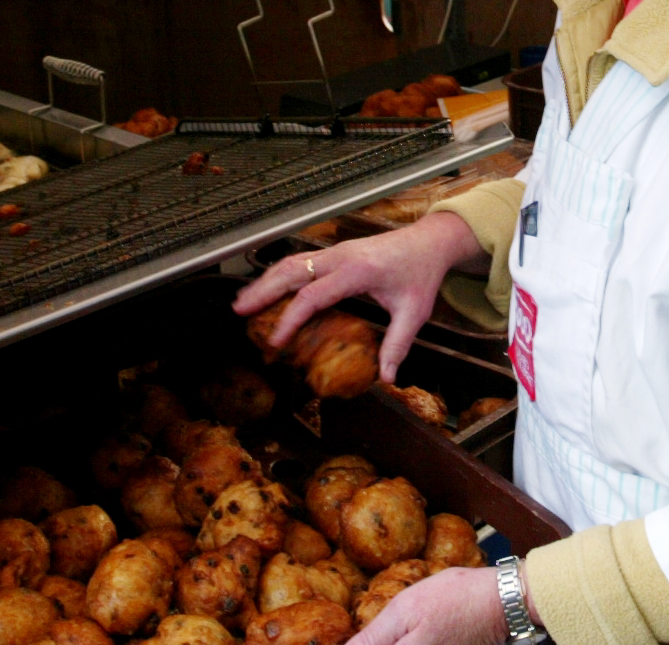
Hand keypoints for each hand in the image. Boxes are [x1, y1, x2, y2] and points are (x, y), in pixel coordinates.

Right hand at [233, 211, 484, 383]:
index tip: (276, 341)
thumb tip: (387, 378)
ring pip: (289, 262)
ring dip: (264, 281)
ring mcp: (333, 252)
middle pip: (290, 271)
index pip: (313, 295)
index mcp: (357, 272)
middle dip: (262, 291)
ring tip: (242, 302)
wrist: (428, 242)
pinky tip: (265, 290)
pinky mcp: (332, 253)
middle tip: (239, 312)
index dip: (291, 318)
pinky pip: (298, 262)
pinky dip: (277, 275)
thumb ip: (397, 345)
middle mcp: (340, 257)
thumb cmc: (420, 275)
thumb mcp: (415, 313)